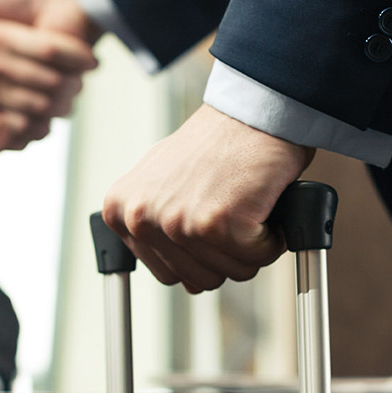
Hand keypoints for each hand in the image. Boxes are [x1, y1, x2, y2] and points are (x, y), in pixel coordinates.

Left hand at [102, 104, 314, 292]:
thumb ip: (155, 226)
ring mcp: (176, 223)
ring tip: (244, 203)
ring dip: (251, 244)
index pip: (166, 274)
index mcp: (120, 211)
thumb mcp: (161, 181)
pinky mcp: (216, 224)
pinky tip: (260, 203)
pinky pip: (258, 257)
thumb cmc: (216, 144)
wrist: (251, 112)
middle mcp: (141, 219)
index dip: (200, 253)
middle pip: (199, 280)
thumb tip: (173, 273)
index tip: (209, 219)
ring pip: (232, 271)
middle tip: (231, 209)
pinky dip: (271, 236)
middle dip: (227, 252)